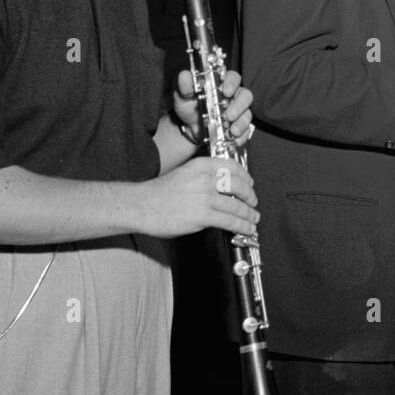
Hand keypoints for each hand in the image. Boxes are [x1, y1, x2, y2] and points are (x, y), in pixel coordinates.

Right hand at [138, 156, 257, 238]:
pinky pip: (230, 220)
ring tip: (254, 218)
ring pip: (237, 205)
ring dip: (249, 214)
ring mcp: (205, 196)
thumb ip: (203, 177)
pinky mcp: (203, 215)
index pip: (232, 166)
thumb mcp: (184, 174)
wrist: (141, 205)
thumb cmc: (158, 193)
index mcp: (201, 165)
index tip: (250, 182)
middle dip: (250, 195)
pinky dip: (242, 225)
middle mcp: (206, 178)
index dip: (245, 176)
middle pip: (239, 185)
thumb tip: (222, 188)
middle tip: (253, 201)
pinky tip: (246, 228)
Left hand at [174, 68, 254, 147]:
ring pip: (247, 114)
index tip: (225, 91)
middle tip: (228, 115)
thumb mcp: (183, 96)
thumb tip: (184, 75)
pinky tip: (233, 139)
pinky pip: (246, 130)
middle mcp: (233, 96)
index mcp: (221, 84)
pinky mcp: (238, 126)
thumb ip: (185, 86)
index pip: (233, 78)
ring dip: (241, 122)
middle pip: (245, 95)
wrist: (188, 128)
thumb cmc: (189, 107)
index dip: (231, 83)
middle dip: (239, 106)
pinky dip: (241, 136)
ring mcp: (238, 112)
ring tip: (231, 131)